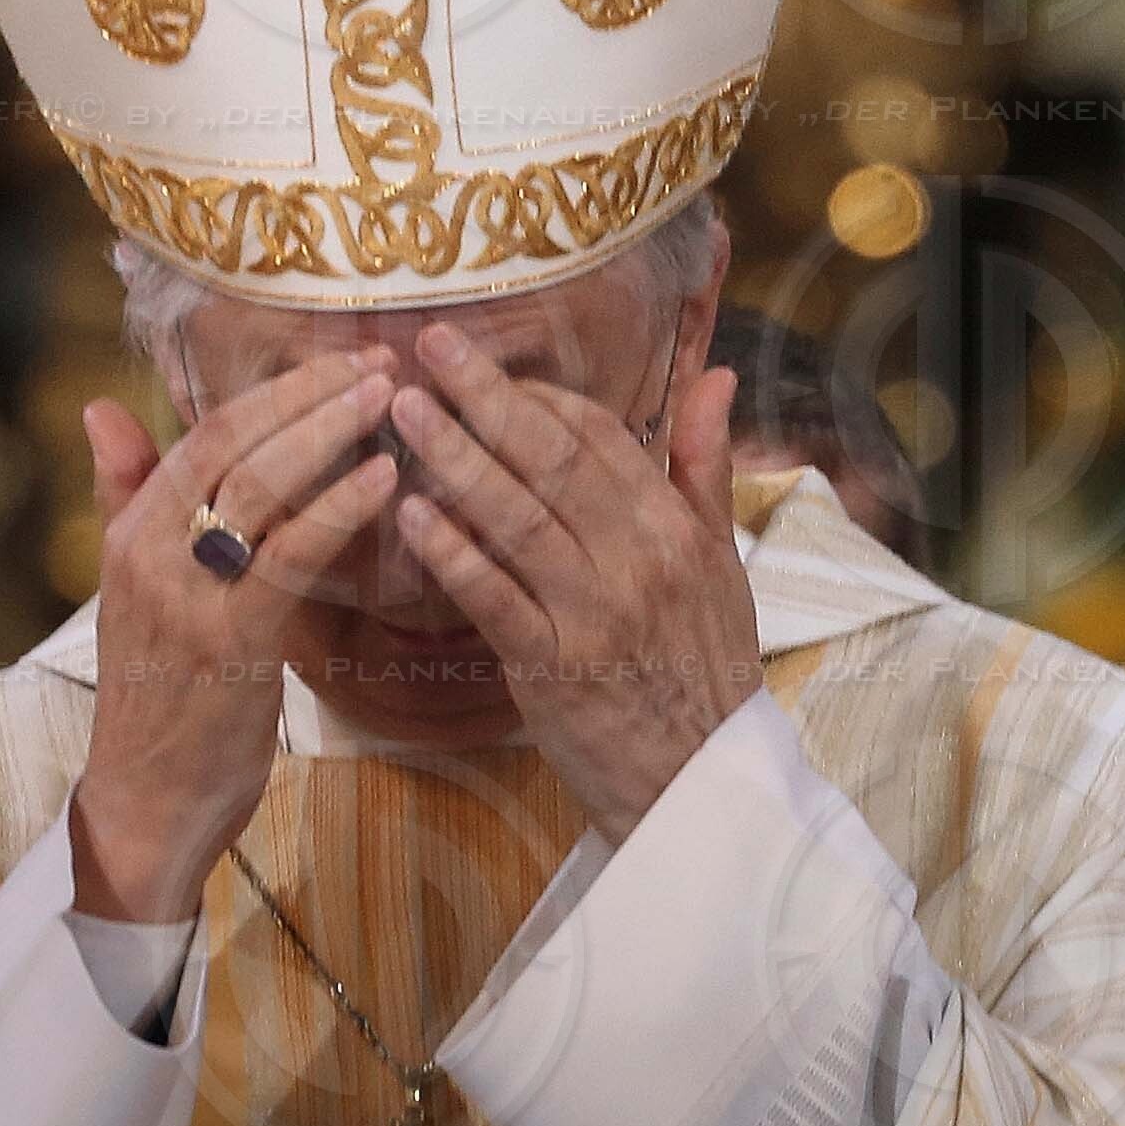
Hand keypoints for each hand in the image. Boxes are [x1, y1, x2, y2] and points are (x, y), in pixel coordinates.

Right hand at [67, 349, 402, 920]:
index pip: (201, 434)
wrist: (146, 802)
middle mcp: (148, 553)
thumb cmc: (157, 698)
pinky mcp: (230, 641)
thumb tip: (101, 408)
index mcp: (128, 534)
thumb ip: (127, 496)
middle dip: (310, 395)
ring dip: (330, 433)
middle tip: (380, 361)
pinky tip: (384, 479)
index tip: (338, 358)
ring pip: (261, 486)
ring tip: (390, 399)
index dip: (273, 389)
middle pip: (233, 444)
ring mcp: (186, 596)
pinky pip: (291, 555)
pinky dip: (339, 508)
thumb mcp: (132, 589)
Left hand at [384, 319, 763, 843]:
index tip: (480, 363)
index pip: (602, 437)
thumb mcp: (723, 563)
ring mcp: (594, 612)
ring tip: (402, 410)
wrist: (702, 780)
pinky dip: (453, 553)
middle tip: (426, 345)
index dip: (537, 394)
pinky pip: (495, 598)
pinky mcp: (552, 667)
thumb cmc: (703, 666)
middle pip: (554, 460)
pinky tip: (408, 514)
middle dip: (486, 397)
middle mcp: (638, 558)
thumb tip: (712, 374)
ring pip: (518, 518)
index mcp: (674, 527)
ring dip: (455, 458)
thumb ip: (703, 468)